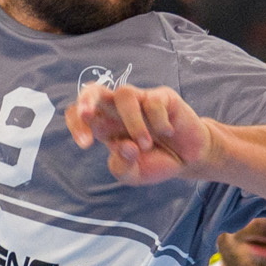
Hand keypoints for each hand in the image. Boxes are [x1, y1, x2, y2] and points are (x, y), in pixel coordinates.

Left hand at [66, 79, 214, 184]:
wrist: (188, 160)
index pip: (79, 114)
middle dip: (86, 99)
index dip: (76, 124)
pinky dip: (159, 121)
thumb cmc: (155, 162)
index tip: (86, 145)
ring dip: (133, 123)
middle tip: (86, 115)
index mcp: (105, 126)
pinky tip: (168, 132)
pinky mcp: (163, 97)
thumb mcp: (133, 174)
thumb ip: (122, 167)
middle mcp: (119, 110)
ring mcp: (141, 101)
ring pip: (125, 94)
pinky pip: (154, 101)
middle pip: (94, 90)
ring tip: (145, 145)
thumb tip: (124, 147)